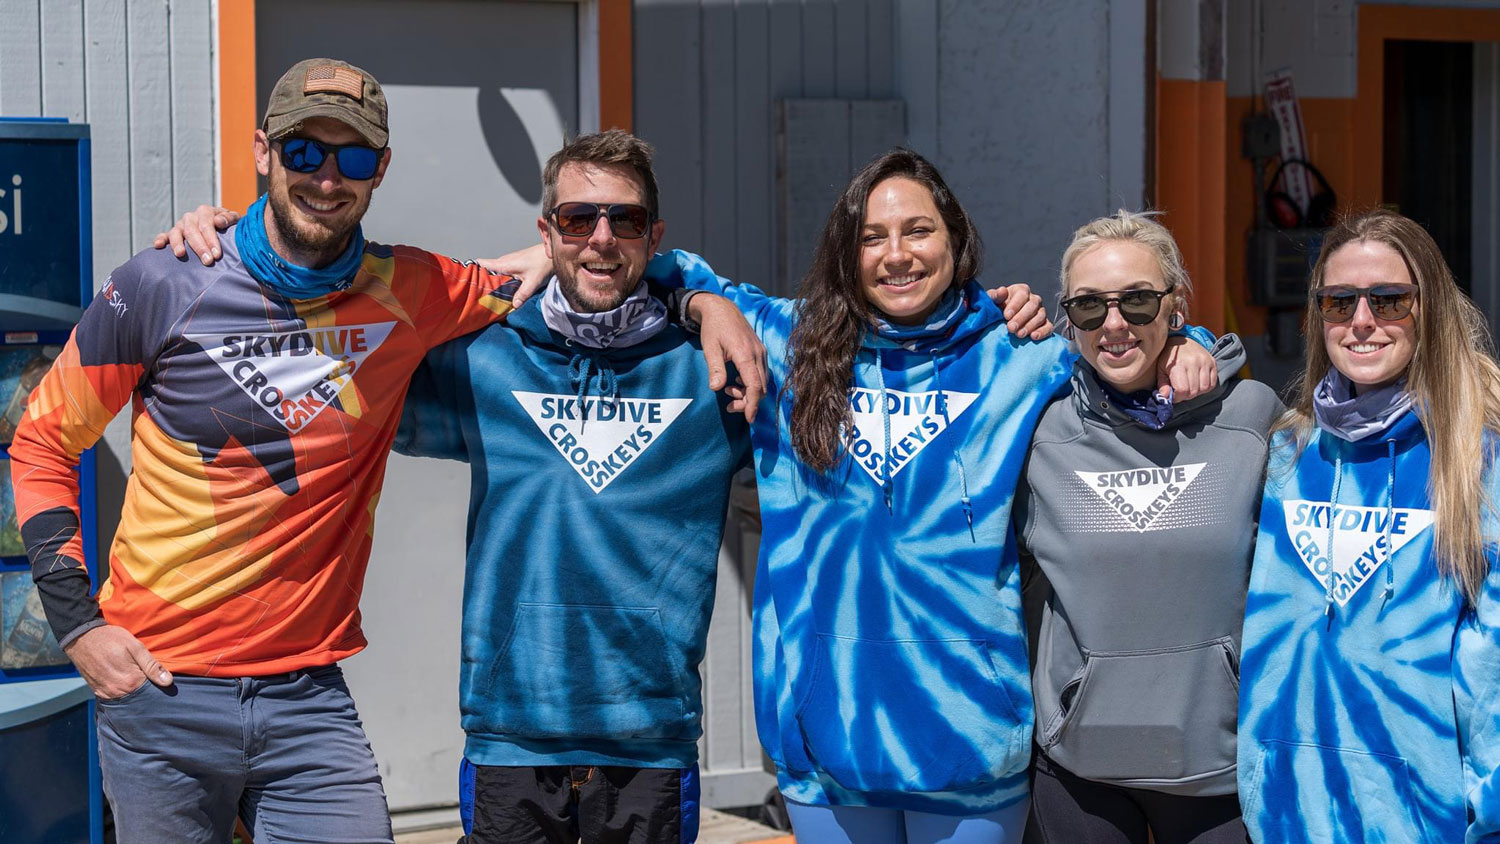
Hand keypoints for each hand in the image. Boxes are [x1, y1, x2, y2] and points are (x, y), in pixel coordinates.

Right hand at [64, 624, 173, 699]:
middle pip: (140, 695)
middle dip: (147, 689)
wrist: (81, 638)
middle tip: (147, 674)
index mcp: (131, 681)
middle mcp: (118, 691)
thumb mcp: (135, 647)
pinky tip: (124, 680)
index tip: (162, 679)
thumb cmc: (110, 639)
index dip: (158, 684)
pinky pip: (114, 696)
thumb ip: (151, 665)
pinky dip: (121, 691)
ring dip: (133, 690)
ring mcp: (106, 693)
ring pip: (127, 697)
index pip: (152, 690)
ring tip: (134, 675)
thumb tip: (168, 682)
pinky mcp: (97, 691)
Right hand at [152, 205, 237, 264]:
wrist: (223, 227)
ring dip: (178, 244)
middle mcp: (191, 217)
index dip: (211, 240)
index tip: (217, 255)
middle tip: (207, 261)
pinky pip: (164, 235)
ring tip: (180, 254)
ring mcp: (181, 225)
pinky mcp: (173, 233)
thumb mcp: (234, 219)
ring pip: (176, 232)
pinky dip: (160, 239)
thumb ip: (229, 218)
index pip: (207, 225)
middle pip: (192, 231)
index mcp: (205, 211)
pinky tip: (158, 246)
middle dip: (200, 247)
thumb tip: (218, 221)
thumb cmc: (229, 225)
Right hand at [476, 244, 551, 307]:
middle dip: (480, 279)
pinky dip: (499, 278)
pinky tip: (501, 288)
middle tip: (476, 293)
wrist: (552, 252)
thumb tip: (513, 306)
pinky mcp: (514, 263)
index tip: (464, 278)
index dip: (472, 269)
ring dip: (490, 279)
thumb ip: (522, 294)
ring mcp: (508, 261)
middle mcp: (504, 261)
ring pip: (494, 271)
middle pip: (486, 270)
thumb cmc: (542, 263)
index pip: (482, 263)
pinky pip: (502, 271)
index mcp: (504, 264)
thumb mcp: (533, 282)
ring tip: (486, 293)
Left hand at [689, 294, 766, 422]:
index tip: (749, 419)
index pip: (755, 385)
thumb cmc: (714, 328)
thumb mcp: (710, 348)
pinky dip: (751, 383)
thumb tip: (716, 388)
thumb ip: (715, 368)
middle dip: (747, 401)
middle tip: (729, 405)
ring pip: (762, 381)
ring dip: (748, 392)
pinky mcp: (759, 351)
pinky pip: (761, 373)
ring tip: (728, 391)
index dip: (752, 404)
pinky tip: (736, 381)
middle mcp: (757, 354)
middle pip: (761, 387)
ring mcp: (760, 352)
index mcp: (745, 354)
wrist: (722, 308)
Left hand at [986, 284, 1052, 339]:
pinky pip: (1048, 326)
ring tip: (1019, 335)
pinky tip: (1034, 337)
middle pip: (1032, 305)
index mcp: (1021, 290)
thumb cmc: (996, 309)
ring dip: (1030, 326)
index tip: (1006, 316)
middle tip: (1011, 328)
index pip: (1022, 294)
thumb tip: (1002, 291)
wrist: (1000, 322)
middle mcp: (1033, 299)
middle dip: (1021, 317)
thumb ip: (995, 296)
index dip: (1015, 305)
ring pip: (1040, 316)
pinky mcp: (1044, 324)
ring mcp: (1040, 311)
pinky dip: (1043, 332)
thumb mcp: (992, 301)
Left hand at [1157, 336, 1218, 399]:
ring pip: (1204, 388)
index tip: (1173, 395)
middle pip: (1194, 391)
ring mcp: (1205, 362)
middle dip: (1186, 395)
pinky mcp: (1212, 362)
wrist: (1179, 340)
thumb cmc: (1167, 357)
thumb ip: (1162, 385)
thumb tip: (1165, 397)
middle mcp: (1194, 362)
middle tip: (1181, 391)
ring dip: (1197, 392)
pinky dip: (1205, 387)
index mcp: (1179, 364)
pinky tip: (1198, 384)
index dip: (1177, 397)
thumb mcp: (1160, 370)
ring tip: (1189, 387)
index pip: (1183, 390)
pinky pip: (1213, 383)